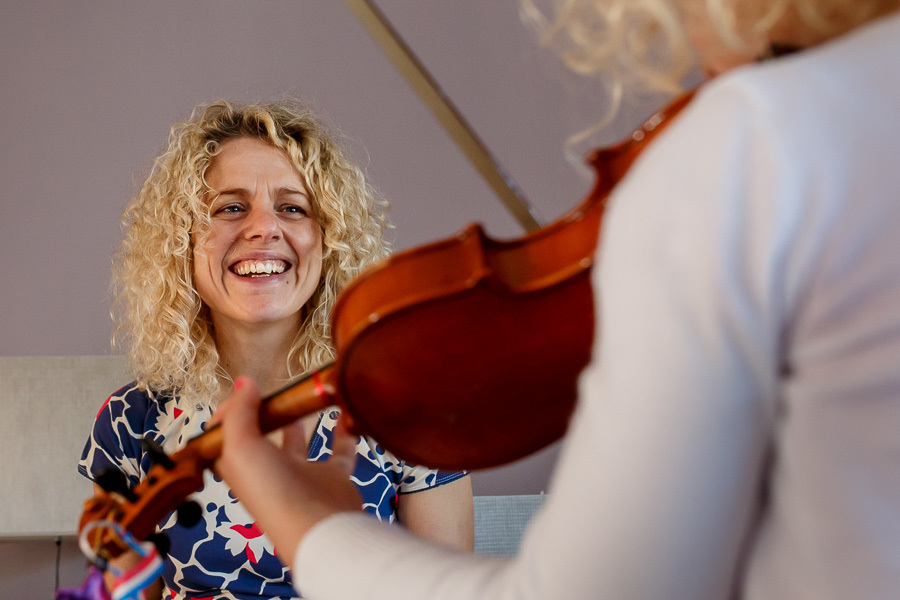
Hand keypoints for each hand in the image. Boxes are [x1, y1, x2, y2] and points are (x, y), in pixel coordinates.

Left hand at [211, 377, 361, 565]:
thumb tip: (244, 383)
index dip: (229, 415)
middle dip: (264, 415)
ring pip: (298, 445)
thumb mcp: (241, 447)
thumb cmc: (271, 487)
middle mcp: (268, 472)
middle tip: (276, 390)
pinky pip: (339, 450)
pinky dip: (343, 432)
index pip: (225, 438)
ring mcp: (301, 475)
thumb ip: (239, 413)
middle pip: (262, 439)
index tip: (242, 391)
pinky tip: (346, 412)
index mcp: (240, 468)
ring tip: (304, 397)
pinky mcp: (332, 477)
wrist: (317, 524)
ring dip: (298, 423)